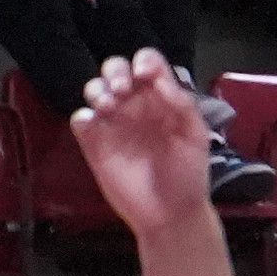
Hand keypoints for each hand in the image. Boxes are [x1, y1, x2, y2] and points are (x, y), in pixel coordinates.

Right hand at [73, 53, 221, 240]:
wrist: (169, 214)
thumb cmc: (187, 174)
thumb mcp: (195, 136)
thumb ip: (181, 105)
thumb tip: (159, 81)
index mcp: (161, 99)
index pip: (148, 66)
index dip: (144, 61)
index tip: (144, 74)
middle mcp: (135, 106)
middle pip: (115, 70)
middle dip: (115, 71)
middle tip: (122, 90)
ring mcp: (113, 124)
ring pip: (94, 90)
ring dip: (97, 89)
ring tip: (108, 105)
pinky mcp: (94, 144)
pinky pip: (81, 120)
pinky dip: (82, 116)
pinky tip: (93, 123)